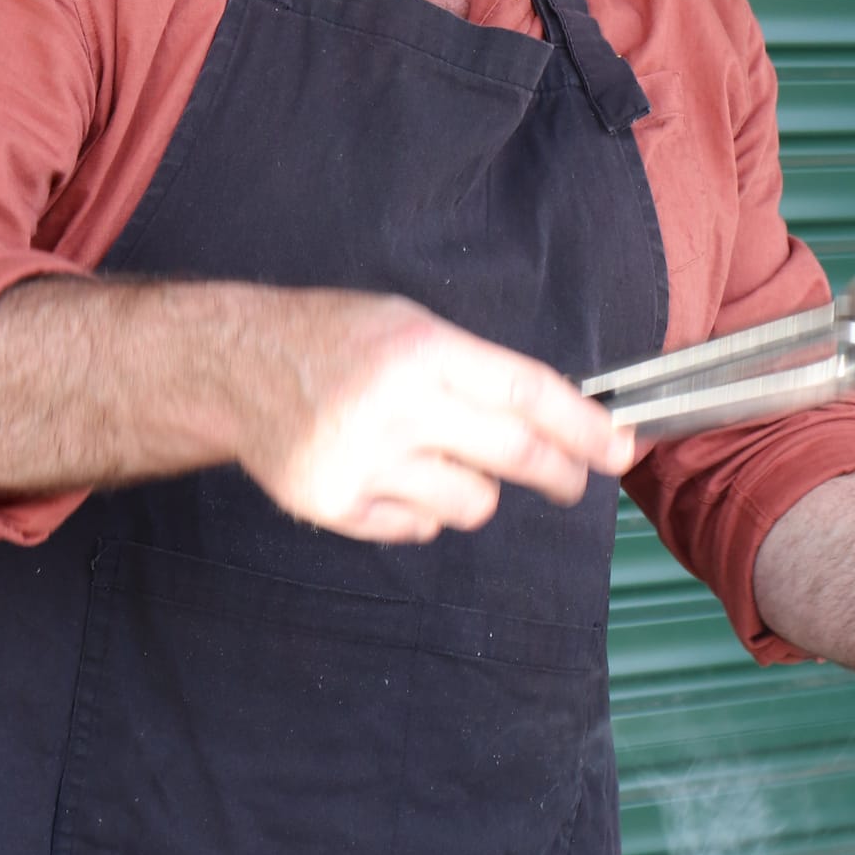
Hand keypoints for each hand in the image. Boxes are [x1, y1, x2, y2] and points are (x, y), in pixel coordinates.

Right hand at [237, 292, 633, 543]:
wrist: (235, 365)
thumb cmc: (335, 340)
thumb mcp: (410, 327)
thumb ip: (476, 371)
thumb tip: (561, 420)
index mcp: (422, 351)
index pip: (528, 393)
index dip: (583, 426)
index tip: (619, 447)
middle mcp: (396, 406)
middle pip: (512, 456)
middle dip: (558, 474)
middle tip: (570, 481)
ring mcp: (362, 460)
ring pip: (471, 503)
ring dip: (474, 488)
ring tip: (438, 457)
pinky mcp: (333, 503)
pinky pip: (416, 527)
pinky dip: (419, 508)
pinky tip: (390, 472)